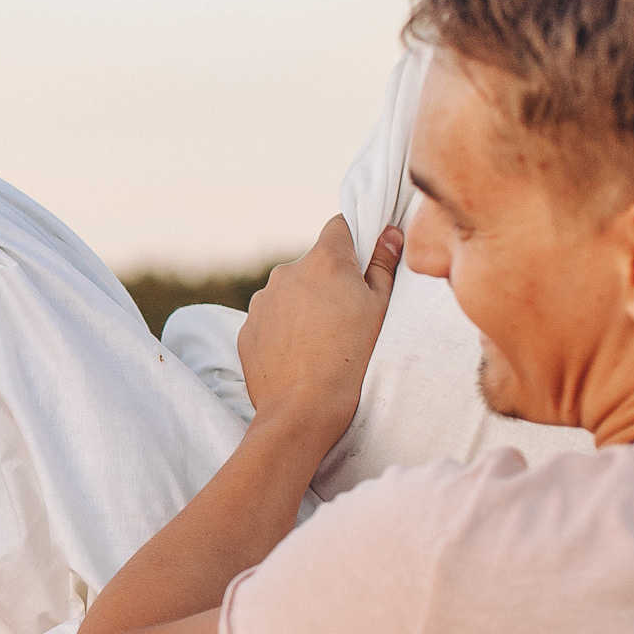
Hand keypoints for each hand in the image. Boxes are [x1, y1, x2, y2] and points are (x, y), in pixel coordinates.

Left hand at [240, 216, 402, 440]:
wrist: (303, 407)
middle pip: (313, 263)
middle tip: (346, 313)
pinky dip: (284, 329)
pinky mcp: (246, 327)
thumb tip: (388, 233)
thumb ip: (382, 265)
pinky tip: (300, 353)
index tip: (363, 257)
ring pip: (289, 292)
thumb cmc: (351, 357)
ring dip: (303, 305)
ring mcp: (262, 300)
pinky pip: (270, 318)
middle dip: (328, 280)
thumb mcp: (379, 307)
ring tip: (322, 340)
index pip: (339, 226)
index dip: (354, 237)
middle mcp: (286, 272)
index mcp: (324, 260)